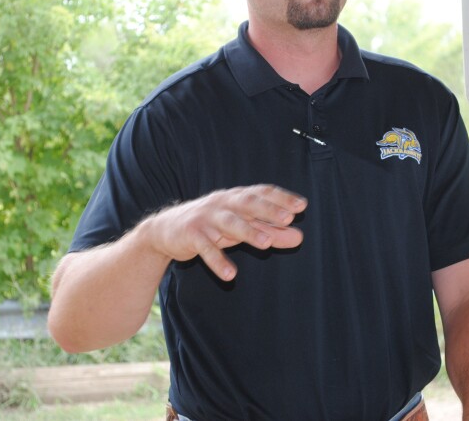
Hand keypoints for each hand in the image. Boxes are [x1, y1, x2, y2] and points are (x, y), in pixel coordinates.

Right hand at [144, 184, 307, 280]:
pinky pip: (206, 249)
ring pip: (229, 224)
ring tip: (266, 243)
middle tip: (288, 218)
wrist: (166, 230)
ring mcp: (206, 219)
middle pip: (247, 204)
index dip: (281, 198)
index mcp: (236, 198)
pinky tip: (231, 275)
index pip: (261, 193)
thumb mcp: (241, 228)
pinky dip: (217, 261)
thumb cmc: (213, 226)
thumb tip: (299, 237)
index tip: (302, 205)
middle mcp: (222, 204)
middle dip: (267, 210)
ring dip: (248, 232)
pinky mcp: (191, 236)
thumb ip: (270, 231)